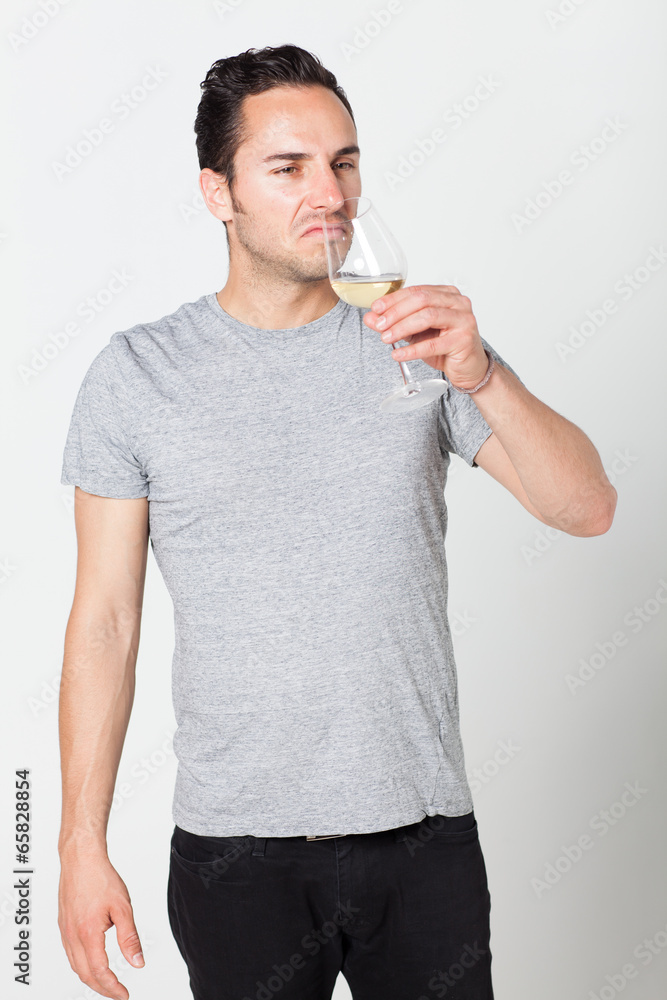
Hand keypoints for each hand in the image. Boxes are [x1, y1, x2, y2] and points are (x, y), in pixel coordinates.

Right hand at [58, 852, 144, 998]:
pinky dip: (82, 965)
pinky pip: (71, 954)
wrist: (81, 859)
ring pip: (75, 966)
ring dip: (91, 979)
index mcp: (88, 933)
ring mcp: (65, 931)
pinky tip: (92, 962)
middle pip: (85, 974)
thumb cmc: (101, 878)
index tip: (124, 995)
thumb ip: (130, 938)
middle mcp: (72, 936)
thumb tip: (138, 962)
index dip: (112, 988)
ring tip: (108, 983)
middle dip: (102, 988)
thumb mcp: (123, 907)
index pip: (99, 972)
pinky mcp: (63, 925)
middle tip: (118, 993)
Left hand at [363, 284, 489, 389]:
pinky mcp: (463, 340)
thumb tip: (371, 317)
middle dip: (396, 312)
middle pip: (421, 300)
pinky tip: (398, 354)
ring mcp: (463, 320)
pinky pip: (433, 344)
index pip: (416, 291)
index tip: (375, 308)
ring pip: (427, 317)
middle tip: (379, 325)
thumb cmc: (445, 346)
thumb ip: (395, 323)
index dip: (393, 299)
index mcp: (447, 294)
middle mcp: (458, 302)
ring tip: (386, 338)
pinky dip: (412, 350)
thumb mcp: (415, 332)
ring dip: (402, 328)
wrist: (468, 368)